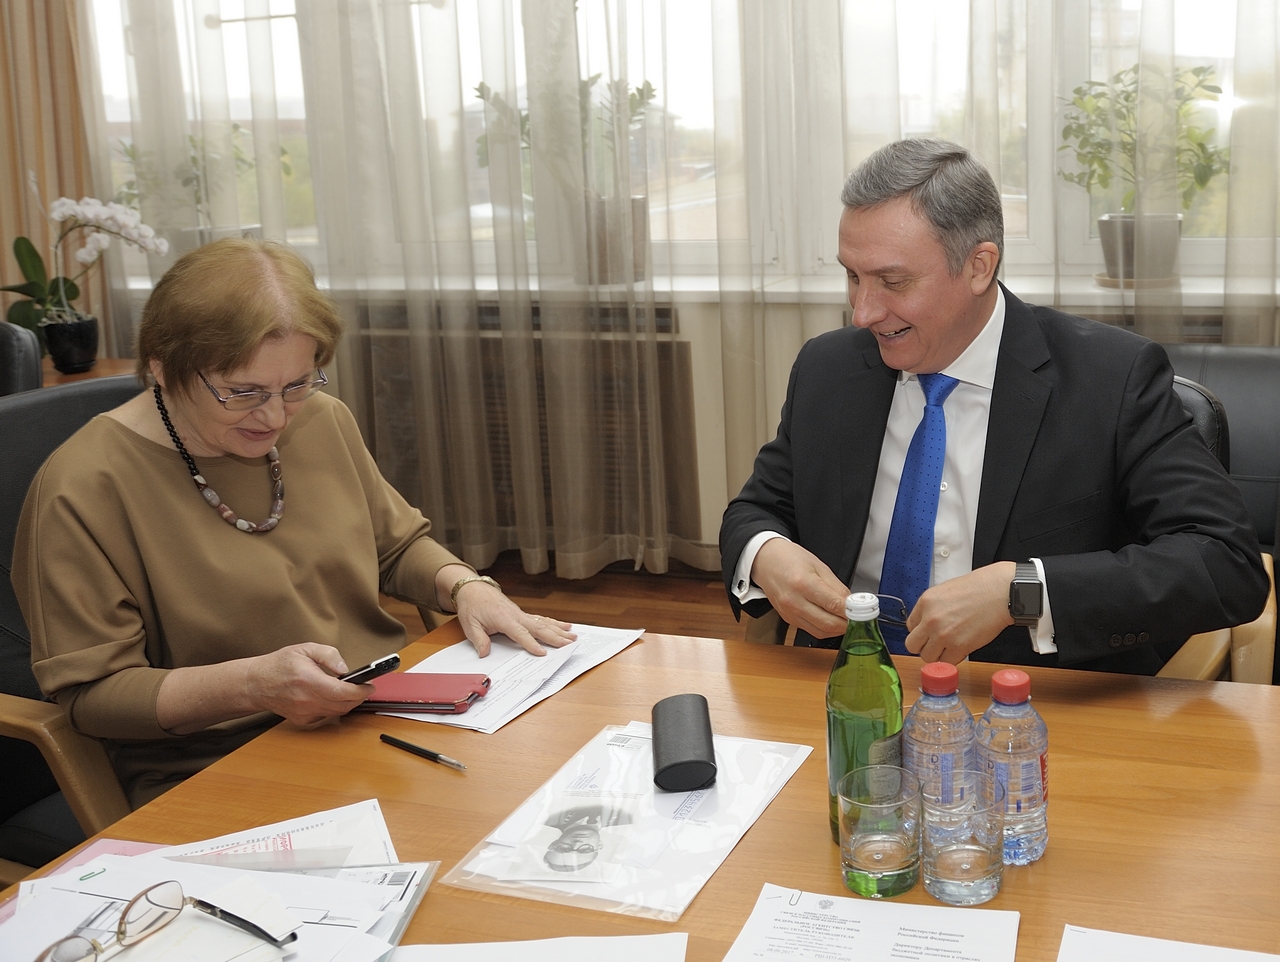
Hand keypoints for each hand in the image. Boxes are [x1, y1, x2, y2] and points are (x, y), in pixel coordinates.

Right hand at [246, 643, 372, 726]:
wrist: (257, 684)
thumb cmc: (279, 665)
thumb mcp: (305, 649)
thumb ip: (329, 655)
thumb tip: (345, 668)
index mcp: (308, 680)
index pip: (342, 692)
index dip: (360, 691)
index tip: (369, 685)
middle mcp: (306, 700)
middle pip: (343, 705)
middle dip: (359, 697)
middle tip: (365, 688)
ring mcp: (304, 712)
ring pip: (337, 713)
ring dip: (348, 703)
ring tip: (352, 691)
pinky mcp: (302, 720)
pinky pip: (326, 716)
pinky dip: (334, 708)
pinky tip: (333, 697)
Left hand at [454, 579, 575, 656]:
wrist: (473, 588)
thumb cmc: (472, 605)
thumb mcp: (470, 624)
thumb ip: (479, 639)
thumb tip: (484, 653)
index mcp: (503, 618)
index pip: (520, 633)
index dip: (531, 644)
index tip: (543, 653)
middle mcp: (516, 615)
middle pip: (538, 627)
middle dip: (555, 636)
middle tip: (569, 643)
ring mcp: (521, 614)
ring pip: (543, 622)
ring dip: (559, 629)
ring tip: (573, 635)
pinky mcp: (522, 614)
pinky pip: (541, 619)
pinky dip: (554, 622)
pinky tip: (565, 625)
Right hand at [750, 538, 848, 639]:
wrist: (765, 562)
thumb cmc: (790, 559)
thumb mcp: (818, 566)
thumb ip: (837, 587)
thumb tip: (852, 603)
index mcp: (803, 583)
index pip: (834, 605)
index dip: (852, 611)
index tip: (863, 612)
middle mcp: (794, 602)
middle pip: (828, 624)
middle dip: (847, 624)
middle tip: (858, 618)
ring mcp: (790, 613)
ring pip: (821, 632)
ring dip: (837, 629)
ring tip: (847, 619)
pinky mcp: (789, 619)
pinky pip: (812, 630)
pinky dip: (825, 629)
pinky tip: (832, 620)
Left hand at [904, 562, 1015, 663]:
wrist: (1000, 592)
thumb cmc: (979, 588)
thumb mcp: (945, 591)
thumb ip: (932, 607)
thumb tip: (925, 622)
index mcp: (925, 602)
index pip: (910, 626)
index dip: (921, 631)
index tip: (929, 633)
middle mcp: (930, 619)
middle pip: (912, 645)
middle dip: (923, 646)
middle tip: (935, 644)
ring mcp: (943, 634)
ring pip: (927, 657)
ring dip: (938, 654)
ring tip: (950, 646)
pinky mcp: (958, 646)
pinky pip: (947, 662)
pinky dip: (953, 658)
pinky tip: (961, 648)